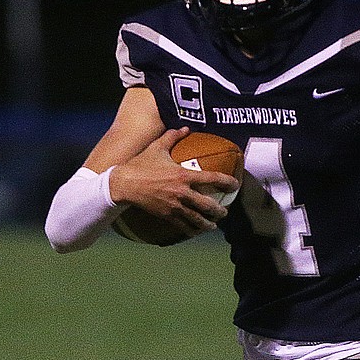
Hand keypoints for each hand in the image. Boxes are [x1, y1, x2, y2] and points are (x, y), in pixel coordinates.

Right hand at [108, 128, 241, 237]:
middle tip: (224, 212)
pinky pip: (184, 226)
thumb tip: (185, 128)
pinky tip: (196, 231)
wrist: (124, 184)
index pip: (213, 179)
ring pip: (197, 219)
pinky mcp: (167, 216)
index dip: (228, 182)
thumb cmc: (141, 164)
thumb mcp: (157, 147)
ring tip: (213, 225)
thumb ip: (173, 137)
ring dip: (208, 224)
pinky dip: (192, 230)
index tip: (236, 185)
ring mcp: (175, 206)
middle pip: (208, 205)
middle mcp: (182, 192)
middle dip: (219, 211)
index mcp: (184, 175)